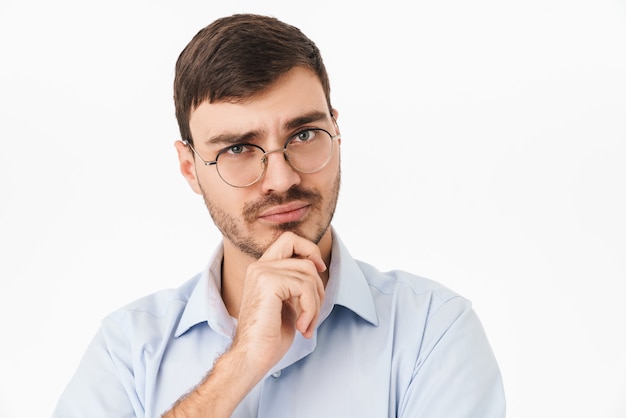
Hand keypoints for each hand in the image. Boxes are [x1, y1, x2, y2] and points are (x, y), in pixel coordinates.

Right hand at [232, 232, 326, 374]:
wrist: (252, 357)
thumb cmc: (270, 336)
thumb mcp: (288, 302)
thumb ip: (297, 282)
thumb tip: (318, 268)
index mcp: (262, 269)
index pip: (290, 240)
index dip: (310, 250)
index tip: (320, 270)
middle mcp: (260, 266)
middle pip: (303, 255)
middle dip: (318, 284)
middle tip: (313, 312)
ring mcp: (263, 273)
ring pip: (308, 275)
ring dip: (315, 305)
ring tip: (306, 325)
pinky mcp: (269, 283)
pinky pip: (305, 288)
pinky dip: (311, 310)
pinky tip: (302, 327)